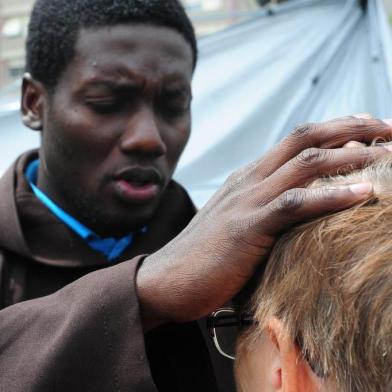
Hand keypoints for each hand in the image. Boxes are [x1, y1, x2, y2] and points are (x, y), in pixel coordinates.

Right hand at [137, 116, 391, 330]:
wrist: (166, 280)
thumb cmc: (205, 256)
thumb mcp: (236, 222)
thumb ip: (263, 209)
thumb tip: (296, 207)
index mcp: (247, 177)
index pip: (295, 140)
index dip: (335, 129)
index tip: (367, 127)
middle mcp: (248, 180)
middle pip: (305, 138)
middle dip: (352, 129)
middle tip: (390, 128)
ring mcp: (247, 201)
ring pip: (305, 163)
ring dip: (351, 156)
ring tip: (389, 155)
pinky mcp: (247, 228)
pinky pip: (294, 205)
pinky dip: (331, 197)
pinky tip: (364, 195)